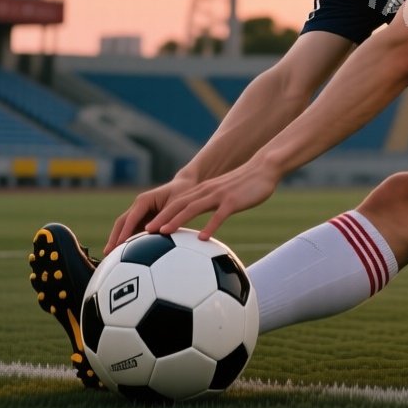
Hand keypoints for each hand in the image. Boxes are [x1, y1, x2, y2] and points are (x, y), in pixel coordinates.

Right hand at [106, 176, 196, 254]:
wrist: (186, 186)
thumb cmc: (183, 195)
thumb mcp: (176, 205)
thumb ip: (165, 218)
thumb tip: (153, 232)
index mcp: (144, 200)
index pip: (130, 218)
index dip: (124, 232)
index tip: (118, 246)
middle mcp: (138, 205)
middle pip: (121, 222)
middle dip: (114, 237)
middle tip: (107, 253)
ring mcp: (139, 212)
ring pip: (124, 227)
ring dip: (117, 240)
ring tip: (110, 257)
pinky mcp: (143, 218)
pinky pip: (132, 230)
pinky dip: (127, 240)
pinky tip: (124, 255)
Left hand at [145, 161, 279, 243]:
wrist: (264, 168)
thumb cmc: (245, 185)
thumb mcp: (224, 195)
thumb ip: (211, 206)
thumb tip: (202, 226)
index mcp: (202, 192)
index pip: (175, 203)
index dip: (159, 214)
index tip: (145, 228)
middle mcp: (206, 192)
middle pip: (178, 205)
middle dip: (159, 218)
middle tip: (143, 233)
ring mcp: (219, 195)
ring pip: (193, 208)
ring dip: (176, 220)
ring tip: (163, 233)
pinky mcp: (233, 201)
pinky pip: (219, 215)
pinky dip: (210, 226)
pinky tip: (203, 238)